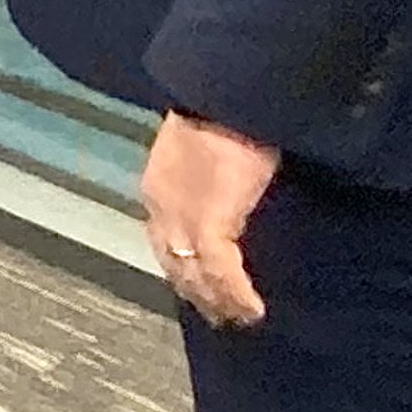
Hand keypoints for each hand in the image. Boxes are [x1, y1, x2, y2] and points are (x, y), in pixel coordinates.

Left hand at [141, 110, 277, 327]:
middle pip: (175, 263)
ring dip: (217, 300)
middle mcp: (162, 208)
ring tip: (239, 319)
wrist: (227, 92)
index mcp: (158, 187)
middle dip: (198, 293)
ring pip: (194, 274)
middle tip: (221, 317)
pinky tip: (253, 309)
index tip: (201, 287)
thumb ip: (208, 175)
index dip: (183, 266)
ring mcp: (182, 218)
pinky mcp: (209, 222)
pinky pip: (221, 271)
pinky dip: (236, 294)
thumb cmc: (226, 110)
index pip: (164, 240)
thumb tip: (228, 191)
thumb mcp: (206, 147)